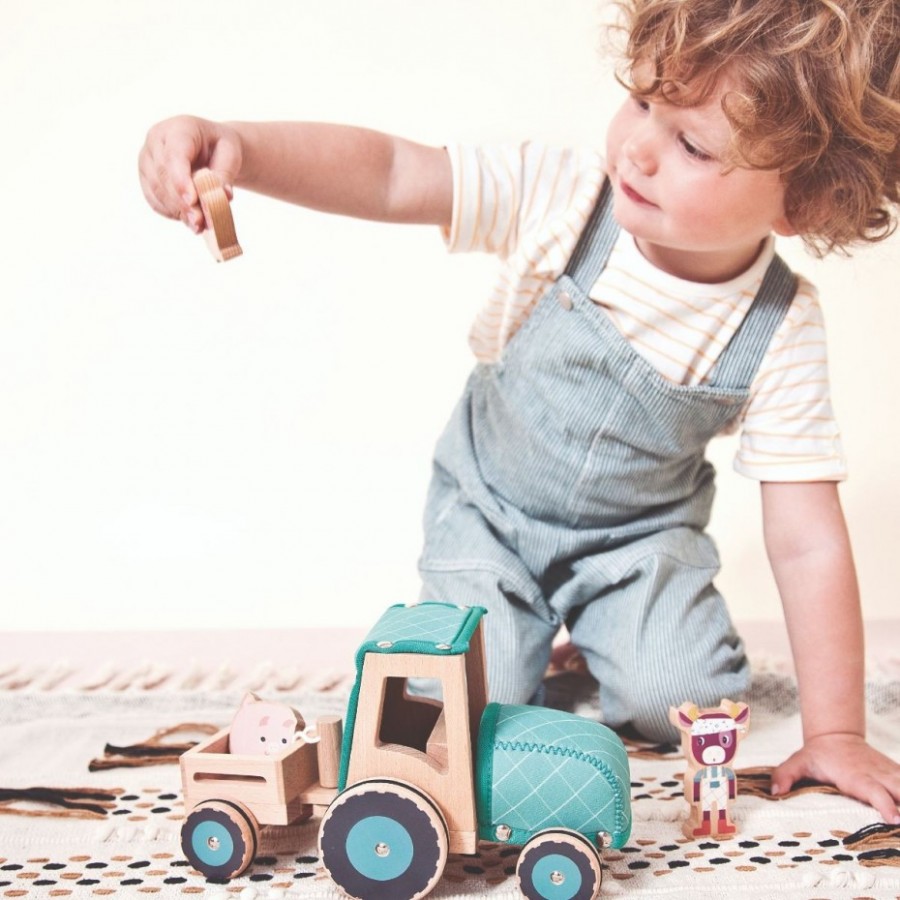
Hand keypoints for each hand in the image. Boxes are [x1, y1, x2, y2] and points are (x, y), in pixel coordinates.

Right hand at [138, 116, 242, 232]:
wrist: (210, 148)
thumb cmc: (220, 148)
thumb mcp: (230, 156)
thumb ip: (225, 175)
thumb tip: (223, 196)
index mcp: (179, 128)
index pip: (174, 154)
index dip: (181, 179)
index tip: (192, 200)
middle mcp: (156, 140)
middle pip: (163, 174)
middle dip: (181, 201)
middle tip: (200, 221)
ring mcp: (147, 158)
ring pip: (156, 189)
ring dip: (177, 210)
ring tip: (198, 225)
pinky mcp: (146, 177)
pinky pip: (154, 199)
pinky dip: (171, 212)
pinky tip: (188, 219)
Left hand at [772, 732, 899, 823]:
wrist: (836, 735)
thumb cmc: (818, 755)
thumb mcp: (798, 761)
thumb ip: (785, 775)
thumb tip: (775, 792)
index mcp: (856, 776)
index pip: (873, 791)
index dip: (884, 803)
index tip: (894, 818)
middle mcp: (877, 775)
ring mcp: (889, 774)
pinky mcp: (897, 775)